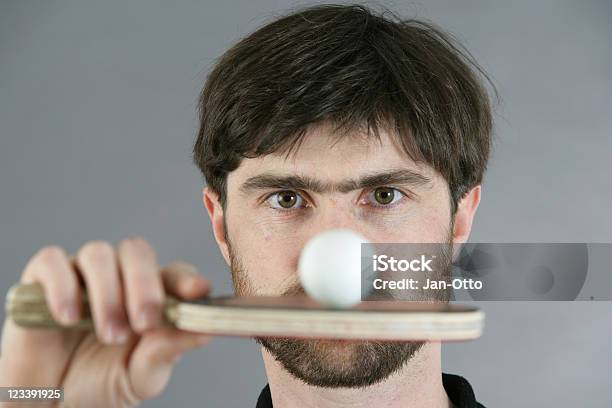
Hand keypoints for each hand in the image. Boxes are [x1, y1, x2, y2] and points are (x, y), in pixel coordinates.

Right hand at [0, 238, 211, 407]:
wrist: (50, 405)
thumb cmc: (99, 385)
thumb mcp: (140, 377)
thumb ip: (165, 353)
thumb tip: (203, 332)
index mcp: (150, 296)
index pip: (174, 273)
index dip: (186, 279)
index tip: (197, 291)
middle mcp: (118, 277)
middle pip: (137, 252)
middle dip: (145, 285)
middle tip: (145, 322)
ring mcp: (81, 275)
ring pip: (98, 254)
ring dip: (108, 293)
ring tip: (109, 333)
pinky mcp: (42, 280)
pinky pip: (52, 262)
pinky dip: (63, 287)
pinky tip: (69, 318)